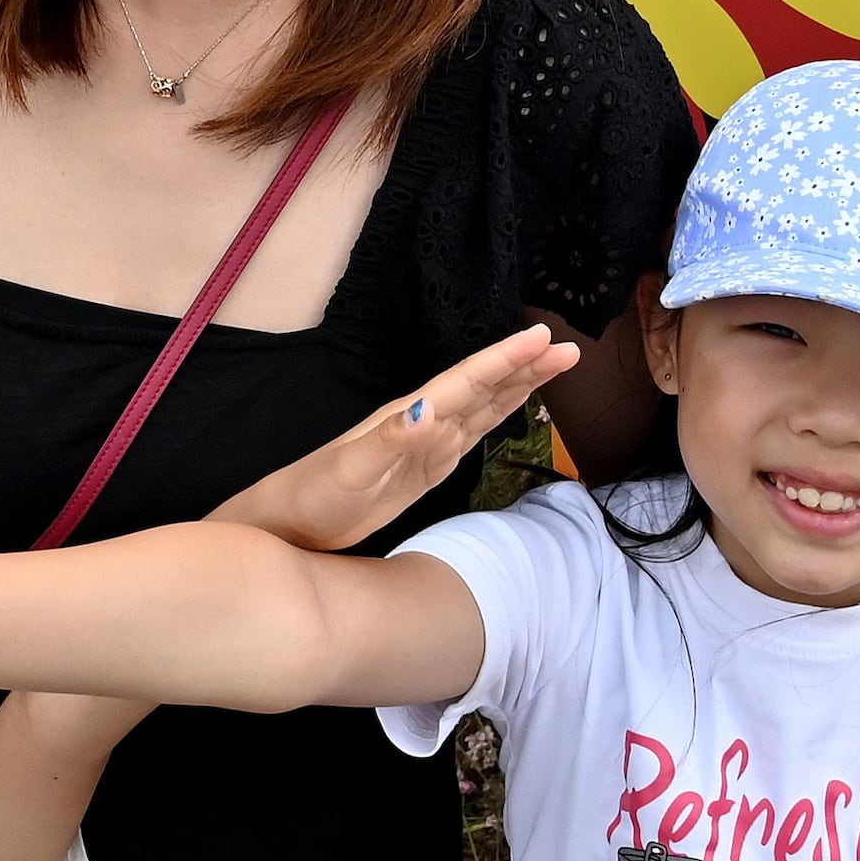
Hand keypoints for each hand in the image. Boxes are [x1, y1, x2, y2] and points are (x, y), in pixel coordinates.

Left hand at [215, 326, 574, 552]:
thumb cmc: (314, 496)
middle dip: (526, 367)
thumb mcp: (349, 472)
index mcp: (410, 416)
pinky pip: (473, 433)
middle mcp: (423, 422)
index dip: (506, 360)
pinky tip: (513, 403)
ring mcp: (427, 443)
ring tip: (555, 364)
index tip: (543, 337)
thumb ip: (388, 441)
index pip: (468, 381)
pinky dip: (499, 415)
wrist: (291, 522)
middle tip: (568, 347)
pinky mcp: (426, 466)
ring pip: (484, 406)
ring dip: (519, 385)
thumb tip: (428, 411)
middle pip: (484, 387)